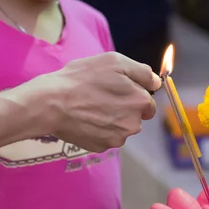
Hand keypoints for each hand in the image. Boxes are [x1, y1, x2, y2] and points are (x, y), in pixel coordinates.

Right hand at [15, 52, 161, 151]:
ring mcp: (117, 139)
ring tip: (91, 106)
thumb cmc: (82, 79)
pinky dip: (98, 129)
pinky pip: (105, 137)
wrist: (51, 103)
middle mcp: (133, 124)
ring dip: (111, 118)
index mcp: (140, 102)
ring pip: (120, 127)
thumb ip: (142, 72)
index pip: (148, 101)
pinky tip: (85, 118)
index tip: (118, 89)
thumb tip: (157, 82)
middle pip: (135, 116)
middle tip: (101, 95)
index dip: (134, 93)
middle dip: (124, 107)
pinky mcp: (100, 147)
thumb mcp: (115, 62)